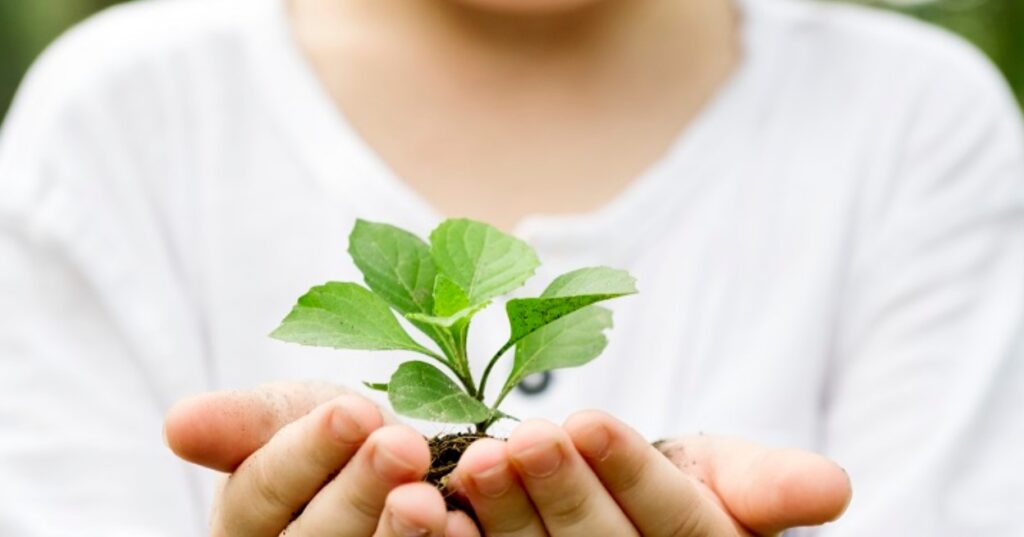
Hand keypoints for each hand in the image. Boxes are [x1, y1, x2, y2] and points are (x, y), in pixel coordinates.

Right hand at [163, 382, 479, 536]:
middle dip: (359, 491)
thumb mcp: (288, 415)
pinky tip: (464, 524)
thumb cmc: (328, 438)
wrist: (388, 462)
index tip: (353, 412)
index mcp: (247, 523)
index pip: (262, 492)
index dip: (307, 453)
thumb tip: (177, 426)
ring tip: (430, 498)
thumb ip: (244, 423)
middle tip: (402, 447)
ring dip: (401, 534)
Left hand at [450, 411, 851, 535]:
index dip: (632, 476)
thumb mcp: (719, 472)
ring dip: (500, 517)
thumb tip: (835, 489)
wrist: (614, 507)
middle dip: (560, 491)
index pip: (675, 524)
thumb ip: (763, 481)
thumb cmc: (675, 489)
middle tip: (524, 436)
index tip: (589, 422)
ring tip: (474, 460)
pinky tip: (429, 509)